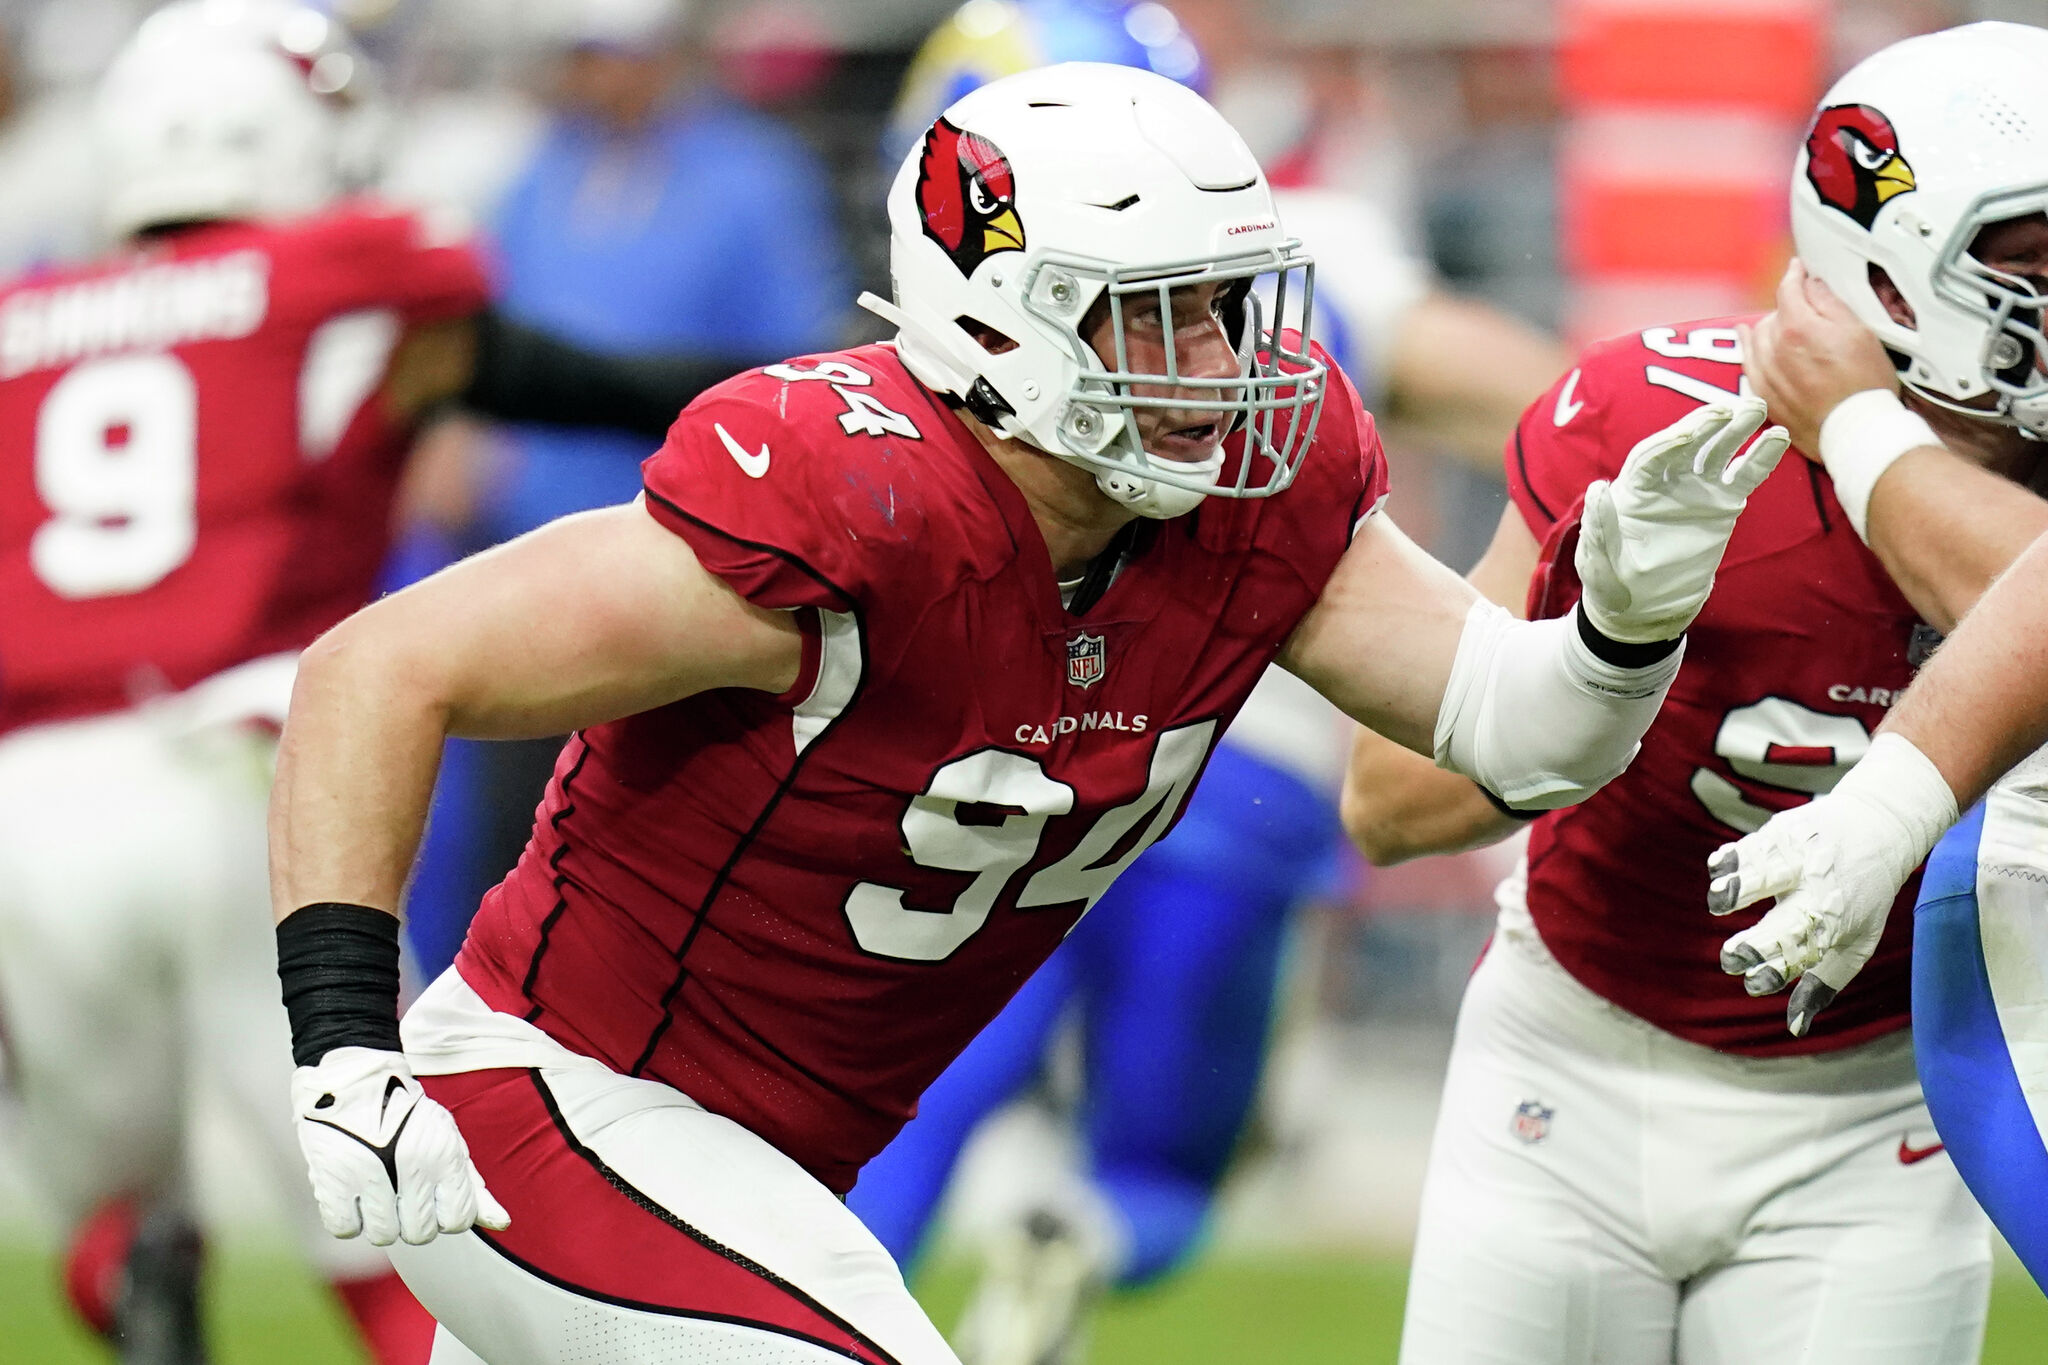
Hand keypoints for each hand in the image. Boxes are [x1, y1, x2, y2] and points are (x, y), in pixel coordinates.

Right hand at [291, 1047, 508, 1246]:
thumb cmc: (408, 1120)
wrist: (355, 1079)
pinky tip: (352, 1192)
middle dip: (411, 1220)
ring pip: (383, 1236)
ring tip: (376, 1189)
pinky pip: (346, 1228)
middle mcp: (410, 1163)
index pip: (458, 1220)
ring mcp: (369, 1171)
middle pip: (420, 1234)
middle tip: (401, 1192)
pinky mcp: (331, 1177)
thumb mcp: (448, 1143)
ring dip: (379, 1220)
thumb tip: (503, 1225)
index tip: (432, 1198)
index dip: (444, 1216)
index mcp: (444, 1154)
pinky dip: (348, 1217)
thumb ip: (473, 1187)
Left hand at [1576, 398, 1787, 643]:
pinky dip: (1760, 457)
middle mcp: (1665, 482)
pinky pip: (1745, 475)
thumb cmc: (1614, 585)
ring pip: (1717, 451)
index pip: (1650, 457)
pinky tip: (1778, 438)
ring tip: (1757, 408)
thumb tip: (1598, 488)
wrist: (1647, 608)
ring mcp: (1696, 489)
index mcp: (1632, 490)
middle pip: (1686, 444)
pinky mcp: (1723, 503)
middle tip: (1728, 409)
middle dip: (1705, 425)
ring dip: (1736, 428)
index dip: (1667, 444)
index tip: (1687, 436)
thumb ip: (1600, 529)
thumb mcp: (1598, 564)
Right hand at [1709, 732, 1956, 1036]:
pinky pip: (1752, 844)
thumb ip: (1822, 984)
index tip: (1751, 983)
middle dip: (1757, 944)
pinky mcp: (1784, 829)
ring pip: (1766, 874)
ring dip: (1738, 888)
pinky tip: (1719, 870)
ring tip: (1718, 902)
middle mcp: (1820, 890)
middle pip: (1787, 921)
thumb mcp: (1854, 944)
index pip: (1803, 954)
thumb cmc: (1861, 897)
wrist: (1879, 826)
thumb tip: (1795, 1028)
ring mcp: (1801, 858)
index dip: (1775, 972)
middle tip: (1729, 959)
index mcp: (1836, 922)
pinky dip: (1732, 858)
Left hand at [1739, 260, 1897, 458]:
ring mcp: (1765, 376)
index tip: (1798, 269)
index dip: (1794, 275)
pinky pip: (1748, 366)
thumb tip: (1813, 284)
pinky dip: (1748, 350)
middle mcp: (1774, 351)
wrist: (1856, 432)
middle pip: (1772, 315)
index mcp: (1798, 329)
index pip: (1788, 290)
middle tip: (1802, 304)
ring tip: (1775, 320)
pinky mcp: (1764, 398)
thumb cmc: (1865, 386)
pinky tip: (1747, 342)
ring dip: (1767, 326)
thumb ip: (1831, 304)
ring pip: (1756, 339)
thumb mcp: (1860, 333)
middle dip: (1786, 305)